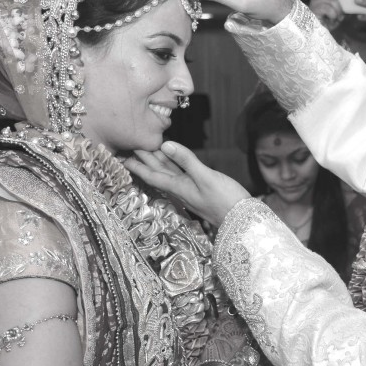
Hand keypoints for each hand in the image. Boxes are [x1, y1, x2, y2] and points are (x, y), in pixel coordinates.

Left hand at [125, 141, 250, 227]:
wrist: (243, 220)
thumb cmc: (226, 200)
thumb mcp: (205, 177)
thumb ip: (186, 160)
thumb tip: (165, 145)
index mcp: (179, 187)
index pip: (152, 174)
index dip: (136, 165)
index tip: (121, 156)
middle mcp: (181, 189)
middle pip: (158, 172)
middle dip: (143, 160)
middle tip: (128, 148)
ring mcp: (191, 189)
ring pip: (169, 172)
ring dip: (157, 161)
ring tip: (146, 149)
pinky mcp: (200, 188)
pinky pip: (181, 173)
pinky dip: (174, 164)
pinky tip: (173, 159)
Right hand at [309, 0, 345, 30]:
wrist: (319, 30)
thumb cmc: (330, 17)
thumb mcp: (338, 6)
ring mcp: (316, 1)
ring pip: (332, 0)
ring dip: (338, 9)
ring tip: (339, 16)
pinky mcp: (315, 10)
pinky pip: (330, 10)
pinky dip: (334, 16)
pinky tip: (333, 19)